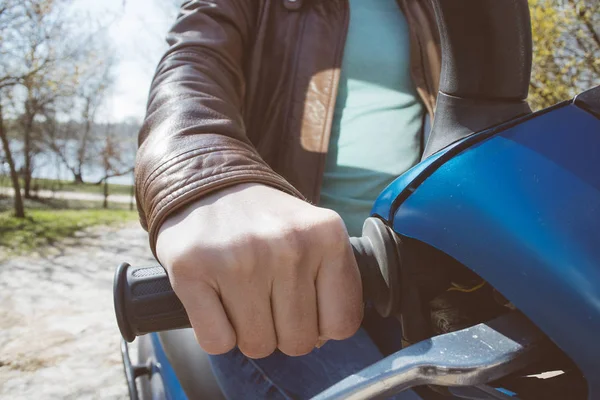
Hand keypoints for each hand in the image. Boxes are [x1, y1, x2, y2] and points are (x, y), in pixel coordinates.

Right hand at [156, 183, 362, 358]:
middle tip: (267, 296)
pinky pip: (217, 343)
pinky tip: (216, 301)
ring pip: (258, 346)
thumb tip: (322, 339)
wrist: (209, 184)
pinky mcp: (192, 271)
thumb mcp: (316, 233)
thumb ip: (333, 282)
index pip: (342, 324)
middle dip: (283, 330)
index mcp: (326, 236)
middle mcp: (287, 246)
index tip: (304, 304)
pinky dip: (217, 333)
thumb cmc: (266, 222)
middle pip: (299, 341)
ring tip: (241, 294)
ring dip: (249, 331)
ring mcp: (238, 259)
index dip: (322, 325)